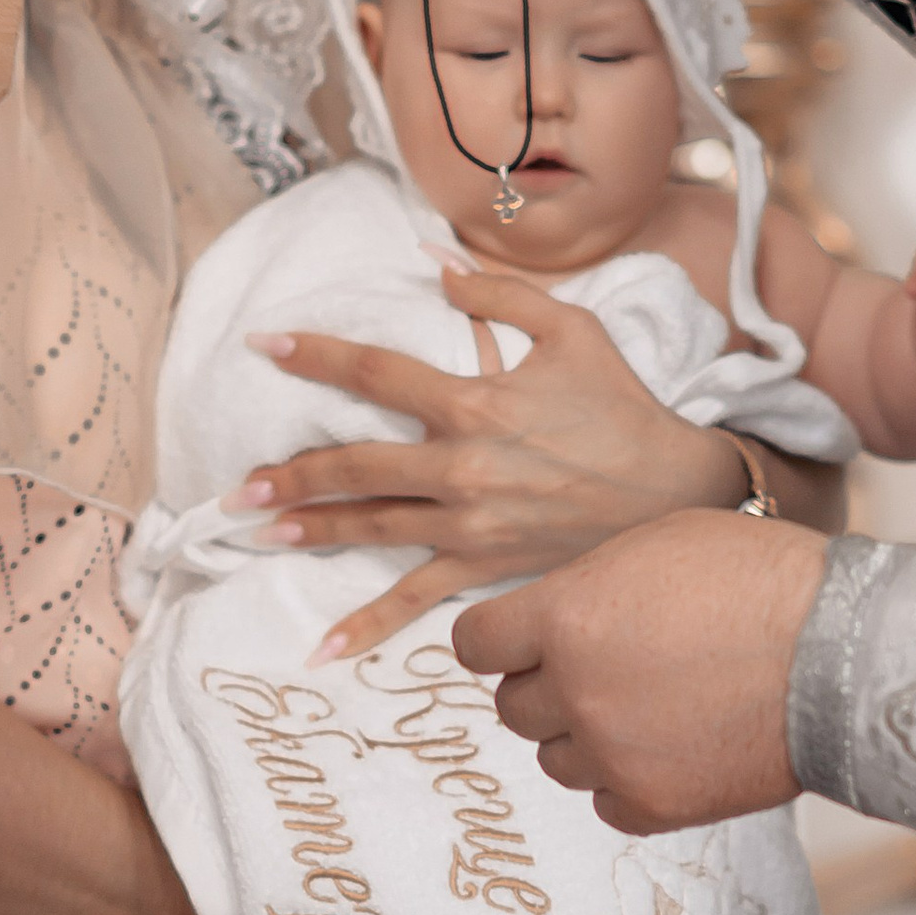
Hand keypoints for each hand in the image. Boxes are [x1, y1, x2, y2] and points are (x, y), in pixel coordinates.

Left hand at [230, 261, 744, 659]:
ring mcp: (470, 524)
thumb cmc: (624, 406)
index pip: (374, 374)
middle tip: (237, 481)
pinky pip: (416, 600)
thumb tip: (434, 266)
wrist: (678, 491)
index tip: (263, 345)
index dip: (314, 355)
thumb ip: (496, 294)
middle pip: (353, 464)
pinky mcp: (486, 567)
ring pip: (370, 527)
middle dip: (288, 470)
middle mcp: (461, 466)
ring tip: (257, 528)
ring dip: (308, 529)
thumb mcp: (570, 329)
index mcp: (474, 402)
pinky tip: (323, 648)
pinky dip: (368, 626)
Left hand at [452, 508, 826, 834]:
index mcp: (565, 617)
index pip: (474, 645)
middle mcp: (575, 692)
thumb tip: (554, 617)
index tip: (522, 644)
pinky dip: (629, 780)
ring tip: (650, 708)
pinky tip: (673, 747)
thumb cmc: (763, 581)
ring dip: (587, 736)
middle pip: (514, 707)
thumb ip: (588, 586)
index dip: (499, 642)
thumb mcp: (661, 544)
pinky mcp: (652, 806)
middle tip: (607, 670)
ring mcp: (612, 755)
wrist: (844, 654)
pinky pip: (606, 802)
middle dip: (549, 687)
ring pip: (557, 759)